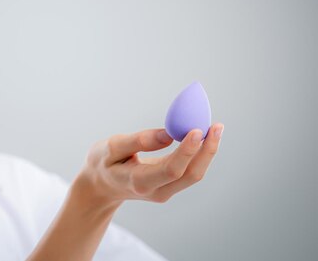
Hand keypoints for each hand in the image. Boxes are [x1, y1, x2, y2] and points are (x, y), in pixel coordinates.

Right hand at [75, 123, 223, 207]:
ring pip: (194, 174)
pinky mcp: (169, 186)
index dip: (187, 151)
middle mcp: (156, 191)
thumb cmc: (103, 163)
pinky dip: (199, 153)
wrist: (100, 187)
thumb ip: (138, 141)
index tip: (197, 130)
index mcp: (139, 182)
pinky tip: (204, 136)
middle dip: (207, 150)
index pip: (171, 169)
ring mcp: (165, 191)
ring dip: (207, 151)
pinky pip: (189, 171)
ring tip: (215, 128)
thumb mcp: (111, 147)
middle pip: (190, 175)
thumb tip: (169, 134)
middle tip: (216, 125)